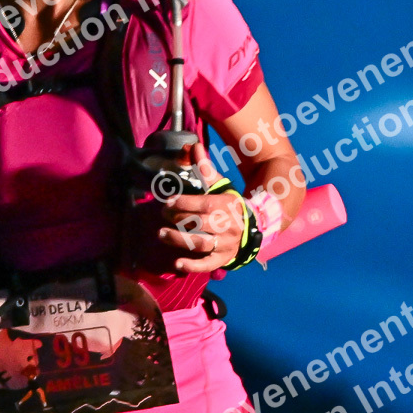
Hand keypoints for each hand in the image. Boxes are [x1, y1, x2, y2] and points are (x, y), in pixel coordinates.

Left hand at [155, 149, 245, 274]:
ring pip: (201, 243)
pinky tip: (177, 264)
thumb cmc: (229, 206)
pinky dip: (192, 266)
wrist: (251, 228)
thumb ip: (206, 169)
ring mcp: (225, 244)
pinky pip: (207, 265)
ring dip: (179, 240)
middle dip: (179, 219)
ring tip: (161, 234)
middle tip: (163, 215)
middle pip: (200, 223)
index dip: (185, 203)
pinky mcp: (222, 259)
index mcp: (227, 205)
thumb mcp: (221, 186)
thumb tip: (194, 145)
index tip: (168, 202)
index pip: (205, 204)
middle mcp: (228, 225)